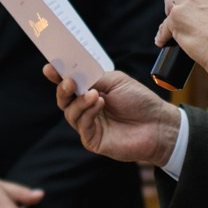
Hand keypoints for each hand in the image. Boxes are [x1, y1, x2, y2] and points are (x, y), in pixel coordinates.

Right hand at [48, 65, 183, 166]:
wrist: (158, 124)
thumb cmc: (140, 101)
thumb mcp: (115, 81)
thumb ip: (93, 78)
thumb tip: (72, 74)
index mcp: (91, 91)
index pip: (69, 84)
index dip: (57, 76)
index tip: (49, 68)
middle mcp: (87, 108)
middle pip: (64, 100)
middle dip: (63, 89)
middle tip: (68, 81)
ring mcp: (89, 125)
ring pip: (70, 113)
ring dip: (79, 101)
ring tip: (94, 94)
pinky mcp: (93, 140)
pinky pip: (82, 125)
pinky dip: (88, 113)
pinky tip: (99, 104)